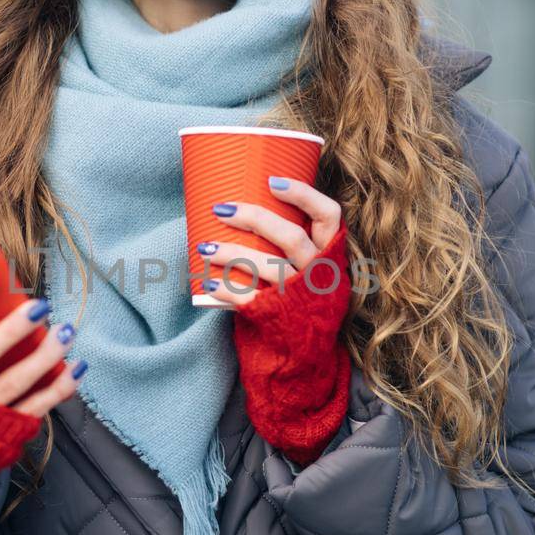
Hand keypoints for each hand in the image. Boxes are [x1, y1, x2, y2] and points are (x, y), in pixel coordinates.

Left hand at [197, 177, 342, 309]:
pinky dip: (227, 289)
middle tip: (221, 209)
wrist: (307, 353)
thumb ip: (293, 244)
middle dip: (254, 218)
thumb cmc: (301, 298)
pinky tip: (208, 281)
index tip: (272, 182)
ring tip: (204, 246)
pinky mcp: (281, 316)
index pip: (328, 215)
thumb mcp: (313, 269)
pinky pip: (252, 299)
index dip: (304, 195)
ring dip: (232, 254)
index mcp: (329, 254)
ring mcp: (301, 295)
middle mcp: (320, 273)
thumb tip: (245, 207)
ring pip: (269, 267)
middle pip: (291, 237)